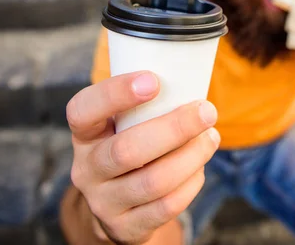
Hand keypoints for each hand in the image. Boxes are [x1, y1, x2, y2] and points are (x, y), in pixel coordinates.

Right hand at [66, 71, 219, 243]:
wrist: (116, 204)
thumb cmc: (129, 144)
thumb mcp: (124, 123)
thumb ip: (146, 102)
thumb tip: (192, 68)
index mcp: (84, 134)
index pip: (83, 111)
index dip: (115, 94)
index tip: (153, 80)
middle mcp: (86, 169)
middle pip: (127, 151)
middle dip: (174, 128)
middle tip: (206, 110)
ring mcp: (103, 202)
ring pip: (153, 181)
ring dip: (191, 156)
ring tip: (211, 137)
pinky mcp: (125, 227)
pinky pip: (166, 207)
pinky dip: (191, 184)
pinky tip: (200, 167)